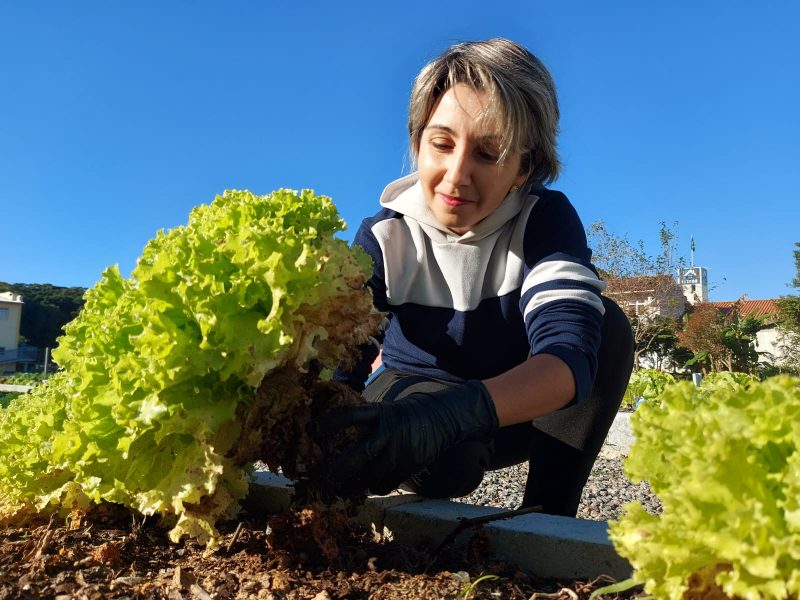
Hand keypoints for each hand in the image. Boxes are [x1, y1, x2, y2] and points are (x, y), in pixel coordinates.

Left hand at [310, 380, 498, 496]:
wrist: (445, 418)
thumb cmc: (408, 414)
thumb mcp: (387, 410)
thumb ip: (367, 421)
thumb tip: (336, 434)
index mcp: (381, 413)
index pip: (350, 415)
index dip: (330, 422)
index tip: (311, 431)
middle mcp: (389, 432)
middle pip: (356, 455)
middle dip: (334, 471)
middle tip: (315, 480)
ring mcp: (400, 452)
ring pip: (369, 477)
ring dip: (350, 486)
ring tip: (335, 490)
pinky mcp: (408, 467)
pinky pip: (384, 484)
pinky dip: (372, 487)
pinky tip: (364, 486)